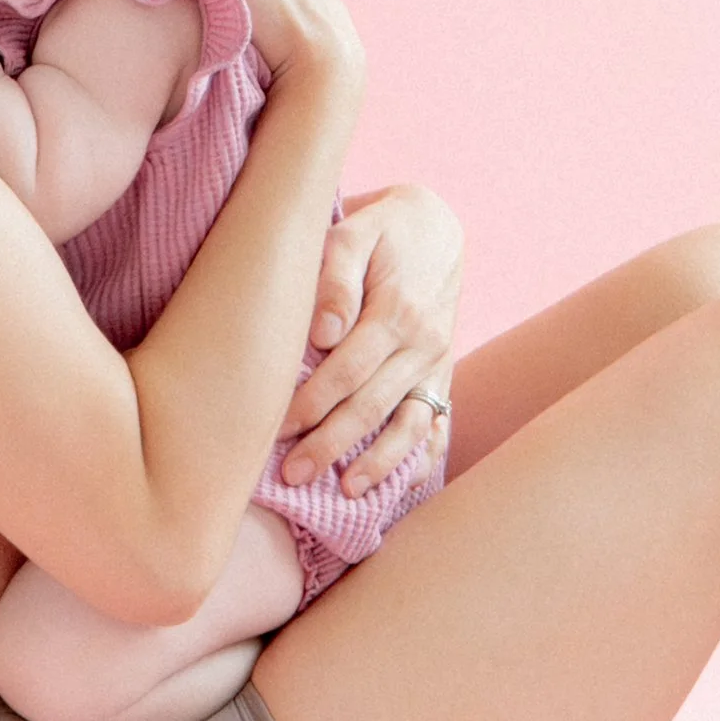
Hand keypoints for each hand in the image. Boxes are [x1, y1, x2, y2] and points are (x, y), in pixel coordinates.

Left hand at [279, 184, 463, 494]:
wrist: (435, 227)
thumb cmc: (380, 231)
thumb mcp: (355, 233)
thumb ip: (335, 279)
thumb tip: (323, 333)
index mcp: (398, 311)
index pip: (349, 368)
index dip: (313, 402)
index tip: (277, 428)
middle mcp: (424, 344)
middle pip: (374, 404)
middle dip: (333, 444)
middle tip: (294, 475)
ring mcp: (438, 363)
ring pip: (410, 423)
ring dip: (380, 463)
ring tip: (348, 493)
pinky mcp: (442, 376)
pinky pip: (436, 423)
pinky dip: (420, 457)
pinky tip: (398, 486)